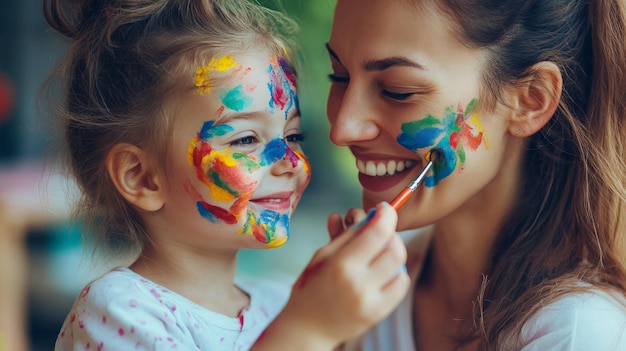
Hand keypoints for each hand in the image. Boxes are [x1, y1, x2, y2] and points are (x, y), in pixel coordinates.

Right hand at [252, 202, 408, 349]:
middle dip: (391, 234)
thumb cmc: (311, 287)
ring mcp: (372, 300)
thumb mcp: (322, 255)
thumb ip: (347, 235)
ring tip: (377, 253)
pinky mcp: (380, 312)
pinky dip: (397, 272)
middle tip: (380, 233)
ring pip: (401, 265)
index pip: (377, 233)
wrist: (308, 327)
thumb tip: (368, 215)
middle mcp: (359, 283)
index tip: (384, 209)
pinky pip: (401, 284)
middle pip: (395, 248)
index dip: (386, 215)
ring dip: (393, 252)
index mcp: (341, 265)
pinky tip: (382, 270)